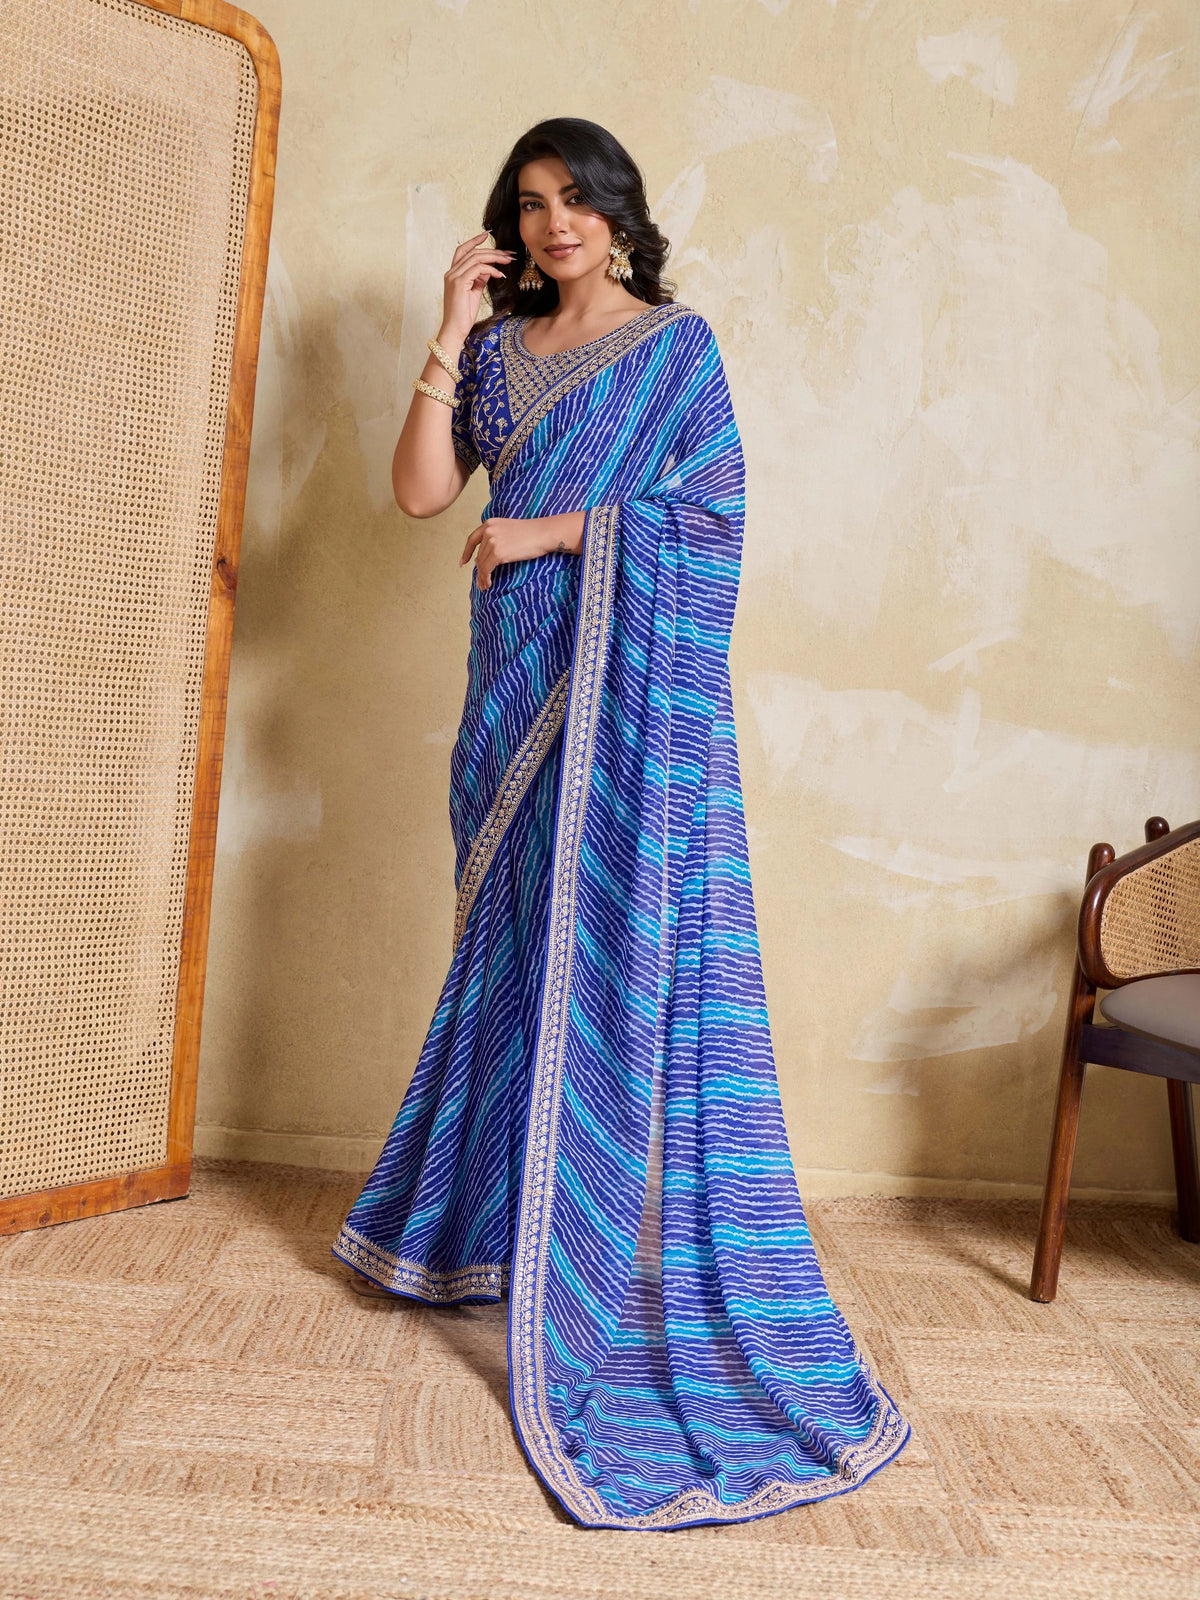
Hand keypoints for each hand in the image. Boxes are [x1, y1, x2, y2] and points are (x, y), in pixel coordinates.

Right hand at [441, 232, 514, 346]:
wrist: (455, 330)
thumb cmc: (463, 314)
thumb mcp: (474, 292)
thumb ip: (479, 278)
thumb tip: (490, 269)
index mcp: (453, 273)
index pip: (463, 250)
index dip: (474, 241)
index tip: (487, 234)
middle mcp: (451, 272)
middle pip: (472, 252)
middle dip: (492, 251)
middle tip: (508, 254)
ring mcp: (453, 277)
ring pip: (475, 258)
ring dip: (494, 258)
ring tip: (507, 261)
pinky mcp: (458, 283)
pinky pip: (477, 269)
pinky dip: (490, 269)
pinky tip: (499, 275)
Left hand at [460, 517, 573, 589]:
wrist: (543, 533)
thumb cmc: (531, 533)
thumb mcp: (508, 530)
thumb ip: (495, 539)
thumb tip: (483, 559)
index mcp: (490, 523)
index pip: (472, 539)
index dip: (467, 552)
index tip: (463, 562)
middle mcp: (488, 531)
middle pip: (479, 555)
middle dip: (479, 570)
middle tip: (480, 582)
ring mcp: (492, 541)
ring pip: (481, 564)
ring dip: (482, 577)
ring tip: (484, 586)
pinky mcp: (498, 553)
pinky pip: (486, 569)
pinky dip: (486, 578)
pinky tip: (489, 584)